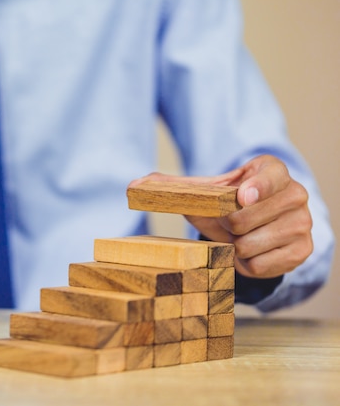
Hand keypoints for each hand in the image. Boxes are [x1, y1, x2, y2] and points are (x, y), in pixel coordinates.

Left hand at [130, 155, 312, 278]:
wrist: (253, 227)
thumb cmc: (226, 204)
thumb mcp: (203, 192)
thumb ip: (171, 186)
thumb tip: (133, 187)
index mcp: (273, 171)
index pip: (271, 175)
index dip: (255, 186)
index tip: (240, 196)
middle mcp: (295, 194)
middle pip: (248, 217)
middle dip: (227, 225)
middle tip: (228, 223)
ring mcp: (301, 224)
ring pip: (252, 244)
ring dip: (235, 246)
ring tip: (238, 237)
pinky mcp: (301, 251)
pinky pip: (261, 265)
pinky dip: (246, 264)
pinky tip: (248, 251)